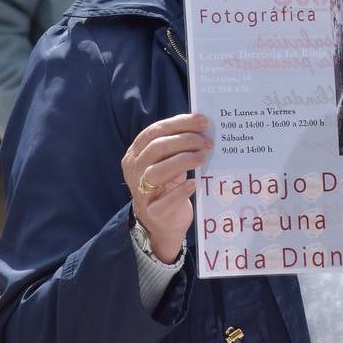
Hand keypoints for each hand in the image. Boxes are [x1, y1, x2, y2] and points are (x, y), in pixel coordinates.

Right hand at [121, 113, 210, 262]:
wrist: (162, 220)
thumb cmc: (168, 184)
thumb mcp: (168, 161)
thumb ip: (179, 145)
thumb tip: (204, 126)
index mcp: (136, 152)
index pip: (154, 131)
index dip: (179, 123)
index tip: (203, 121)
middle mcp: (134, 170)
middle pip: (156, 148)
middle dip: (185, 140)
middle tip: (207, 142)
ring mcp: (141, 192)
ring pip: (156, 172)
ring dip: (182, 161)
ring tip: (202, 157)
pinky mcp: (153, 212)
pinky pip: (165, 202)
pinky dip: (181, 191)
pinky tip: (194, 183)